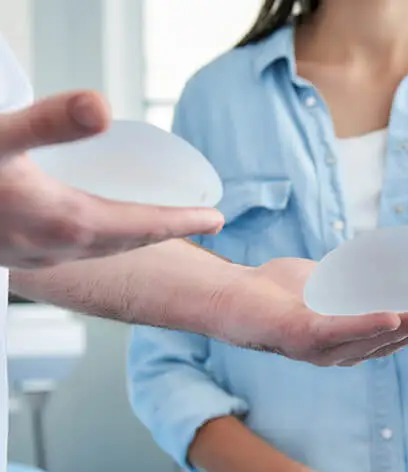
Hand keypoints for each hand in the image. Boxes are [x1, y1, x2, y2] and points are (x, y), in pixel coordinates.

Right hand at [0, 90, 222, 268]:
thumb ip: (50, 122)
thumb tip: (102, 108)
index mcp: (67, 223)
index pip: (145, 226)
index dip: (184, 221)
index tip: (217, 219)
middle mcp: (58, 248)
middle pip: (131, 241)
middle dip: (169, 230)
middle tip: (203, 222)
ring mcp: (36, 256)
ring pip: (104, 250)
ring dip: (138, 237)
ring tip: (162, 224)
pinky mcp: (15, 253)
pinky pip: (78, 250)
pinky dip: (105, 238)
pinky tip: (98, 226)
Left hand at [216, 257, 407, 364]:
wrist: (230, 297)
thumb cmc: (278, 291)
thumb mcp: (328, 283)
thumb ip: (357, 280)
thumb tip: (389, 260)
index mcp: (352, 339)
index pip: (402, 332)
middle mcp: (343, 352)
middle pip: (398, 339)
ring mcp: (323, 349)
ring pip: (377, 338)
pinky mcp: (301, 338)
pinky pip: (339, 331)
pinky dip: (367, 324)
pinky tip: (392, 315)